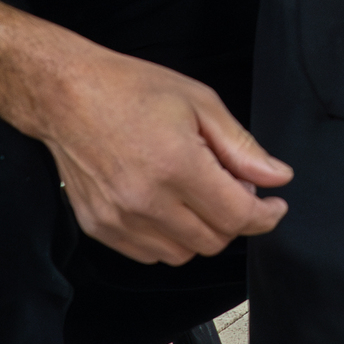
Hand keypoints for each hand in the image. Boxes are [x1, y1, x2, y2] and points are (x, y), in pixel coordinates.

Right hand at [35, 39, 290, 263]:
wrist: (66, 96)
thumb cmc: (130, 89)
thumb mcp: (199, 102)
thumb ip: (241, 147)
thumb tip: (278, 177)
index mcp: (176, 165)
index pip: (237, 216)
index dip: (265, 215)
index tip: (274, 205)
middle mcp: (146, 200)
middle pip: (214, 241)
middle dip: (234, 219)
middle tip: (230, 186)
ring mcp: (120, 219)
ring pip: (184, 254)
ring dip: (201, 231)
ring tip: (194, 192)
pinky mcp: (100, 228)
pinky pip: (151, 254)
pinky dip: (169, 238)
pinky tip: (167, 204)